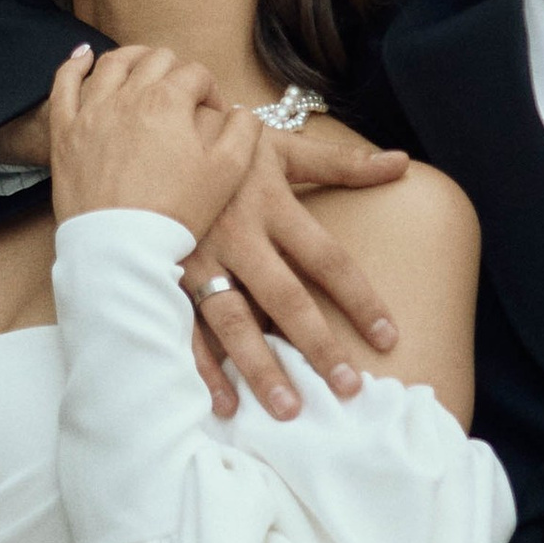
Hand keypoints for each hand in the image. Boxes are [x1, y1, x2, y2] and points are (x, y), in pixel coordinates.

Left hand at [49, 45, 258, 241]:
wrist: (121, 249)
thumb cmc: (176, 213)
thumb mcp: (228, 173)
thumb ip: (243, 132)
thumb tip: (241, 111)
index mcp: (168, 102)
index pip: (196, 74)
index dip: (210, 90)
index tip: (213, 115)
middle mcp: (128, 96)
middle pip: (156, 61)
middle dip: (176, 71)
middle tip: (183, 95)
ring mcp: (91, 112)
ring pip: (113, 64)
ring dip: (133, 57)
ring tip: (144, 63)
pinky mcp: (65, 132)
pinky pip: (64, 85)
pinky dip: (75, 65)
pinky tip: (83, 57)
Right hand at [182, 120, 408, 419]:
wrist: (143, 133)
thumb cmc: (220, 142)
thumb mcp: (280, 146)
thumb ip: (342, 162)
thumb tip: (400, 163)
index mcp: (271, 204)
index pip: (327, 259)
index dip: (359, 299)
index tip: (388, 338)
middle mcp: (238, 235)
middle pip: (285, 298)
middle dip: (316, 345)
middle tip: (347, 389)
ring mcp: (197, 258)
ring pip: (233, 321)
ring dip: (260, 368)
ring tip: (288, 409)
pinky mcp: (165, 273)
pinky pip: (185, 327)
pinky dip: (202, 368)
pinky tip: (223, 406)